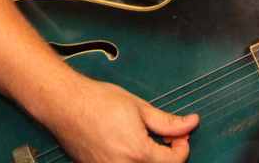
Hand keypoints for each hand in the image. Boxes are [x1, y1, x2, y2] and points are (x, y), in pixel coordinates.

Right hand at [43, 76, 198, 162]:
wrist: (67, 105)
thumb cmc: (99, 102)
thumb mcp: (140, 108)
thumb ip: (167, 122)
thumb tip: (190, 123)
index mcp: (137, 152)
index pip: (173, 162)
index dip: (182, 148)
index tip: (180, 137)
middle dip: (167, 157)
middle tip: (166, 139)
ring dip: (149, 160)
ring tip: (146, 142)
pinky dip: (132, 161)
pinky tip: (130, 147)